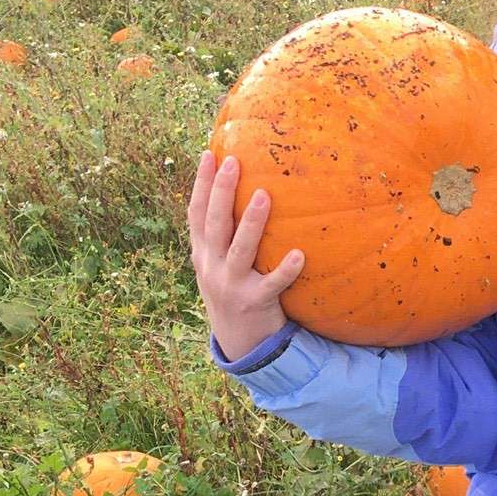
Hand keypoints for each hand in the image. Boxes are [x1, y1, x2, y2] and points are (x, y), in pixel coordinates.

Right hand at [187, 150, 304, 361]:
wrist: (239, 341)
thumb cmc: (234, 291)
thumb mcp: (217, 264)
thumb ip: (221, 236)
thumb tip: (235, 193)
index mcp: (202, 254)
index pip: (196, 213)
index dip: (201, 184)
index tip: (208, 154)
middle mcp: (212, 267)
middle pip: (215, 225)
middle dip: (221, 192)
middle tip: (234, 162)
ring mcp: (232, 285)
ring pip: (240, 250)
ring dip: (252, 223)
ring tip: (264, 194)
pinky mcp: (256, 303)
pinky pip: (272, 284)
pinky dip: (285, 270)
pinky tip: (299, 254)